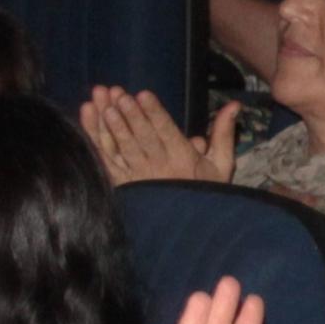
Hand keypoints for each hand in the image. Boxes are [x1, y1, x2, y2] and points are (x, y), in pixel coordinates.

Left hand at [82, 86, 236, 188]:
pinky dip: (96, 139)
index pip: (166, 132)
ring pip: (121, 147)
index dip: (154, 113)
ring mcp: (137, 176)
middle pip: (141, 137)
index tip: (143, 95)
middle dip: (130, 115)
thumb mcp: (221, 164)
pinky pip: (106, 159)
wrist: (188, 228)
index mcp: (183, 159)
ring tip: (103, 104)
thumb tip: (233, 105)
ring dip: (111, 125)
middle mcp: (158, 167)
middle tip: (119, 95)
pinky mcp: (121, 183)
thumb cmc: (206, 191)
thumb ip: (223, 133)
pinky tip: (90, 119)